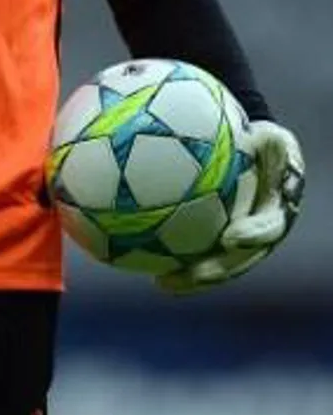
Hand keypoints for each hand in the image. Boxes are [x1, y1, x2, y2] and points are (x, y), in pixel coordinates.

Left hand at [158, 120, 304, 294]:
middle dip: (219, 271)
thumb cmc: (261, 143)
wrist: (256, 159)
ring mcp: (240, 246)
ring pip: (216, 266)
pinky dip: (168, 256)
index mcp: (277, 212)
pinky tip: (138, 257)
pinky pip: (191, 252)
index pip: (269, 227)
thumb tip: (248, 130)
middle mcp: (260, 236)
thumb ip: (261, 138)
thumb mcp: (269, 137)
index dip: (254, 235)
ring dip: (191, 279)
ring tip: (162, 284)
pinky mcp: (217, 247)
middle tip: (195, 274)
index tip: (231, 237)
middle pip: (241, 260)